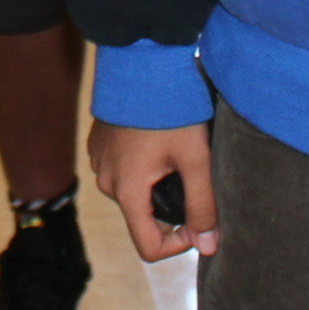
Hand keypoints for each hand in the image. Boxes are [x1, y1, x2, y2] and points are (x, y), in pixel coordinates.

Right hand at [90, 121, 217, 263]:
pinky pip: (123, 171)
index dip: (180, 244)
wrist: (142, 62)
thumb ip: (204, 205)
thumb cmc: (171, 110)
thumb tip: (209, 246)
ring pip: (134, 193)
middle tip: (194, 176)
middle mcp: (107, 181)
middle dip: (171, 208)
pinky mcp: (99, 145)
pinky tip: (158, 140)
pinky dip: (143, 166)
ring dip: (156, 185)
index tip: (200, 220)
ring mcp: (99, 161)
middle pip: (143, 218)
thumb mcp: (196, 158)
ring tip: (176, 153)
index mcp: (127, 191)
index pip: (149, 247)